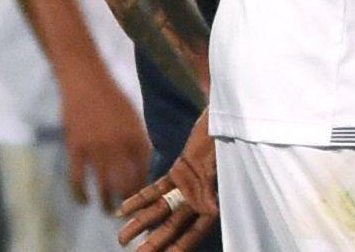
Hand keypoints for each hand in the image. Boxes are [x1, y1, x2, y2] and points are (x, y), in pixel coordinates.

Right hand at [58, 65, 149, 212]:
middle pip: (127, 182)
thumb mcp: (133, 115)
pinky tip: (85, 201)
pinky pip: (78, 180)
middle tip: (128, 206)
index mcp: (136, 134)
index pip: (146, 168)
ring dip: (108, 202)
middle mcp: (119, 144)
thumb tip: (147, 161)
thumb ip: (139, 138)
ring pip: (104, 186)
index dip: (146, 184)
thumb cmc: (111, 97)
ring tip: (110, 210)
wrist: (85, 81)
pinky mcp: (75, 149)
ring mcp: (96, 148)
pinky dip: (81, 195)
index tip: (145, 194)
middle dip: (129, 198)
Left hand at [117, 110, 217, 248]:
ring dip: (141, 223)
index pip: (195, 232)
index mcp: (215, 202)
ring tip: (122, 239)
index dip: (180, 247)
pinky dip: (140, 198)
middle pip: (173, 226)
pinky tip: (123, 210)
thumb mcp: (227, 166)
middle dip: (155, 242)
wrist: (228, 116)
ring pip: (161, 210)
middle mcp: (200, 199)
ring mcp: (188, 186)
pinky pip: (157, 189)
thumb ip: (215, 189)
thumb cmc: (232, 141)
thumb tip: (210, 211)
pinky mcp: (180, 172)